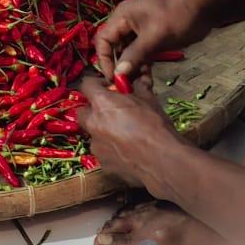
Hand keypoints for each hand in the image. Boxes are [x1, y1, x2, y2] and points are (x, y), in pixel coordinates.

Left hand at [76, 74, 181, 193]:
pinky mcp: (103, 164)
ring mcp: (96, 146)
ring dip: (102, 131)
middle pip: (82, 112)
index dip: (96, 85)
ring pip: (92, 134)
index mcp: (102, 103)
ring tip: (121, 135)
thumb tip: (139, 79)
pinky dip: (110, 150)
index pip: (86, 85)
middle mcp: (92, 123)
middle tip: (110, 111)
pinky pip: (103, 152)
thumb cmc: (155, 125)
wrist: (163, 160)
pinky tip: (126, 152)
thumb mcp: (149, 100)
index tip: (108, 88)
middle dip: (92, 110)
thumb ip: (138, 88)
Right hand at [94, 0, 215, 79]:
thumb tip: (117, 74)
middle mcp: (127, 23)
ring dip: (131, 68)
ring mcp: (139, 30)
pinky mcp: (151, 37)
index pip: (103, 40)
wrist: (205, 7)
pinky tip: (146, 78)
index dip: (104, 60)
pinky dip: (141, 65)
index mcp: (122, 16)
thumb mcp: (155, 36)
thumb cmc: (177, 16)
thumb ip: (135, 54)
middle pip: (114, 47)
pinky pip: (140, 53)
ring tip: (137, 85)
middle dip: (118, 66)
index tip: (113, 78)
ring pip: (127, 53)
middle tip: (126, 86)